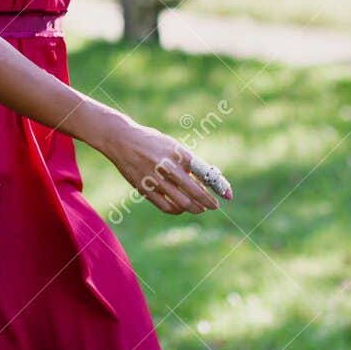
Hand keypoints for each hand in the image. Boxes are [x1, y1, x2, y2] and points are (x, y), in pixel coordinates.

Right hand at [97, 117, 224, 215]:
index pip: (205, 173)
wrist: (122, 140)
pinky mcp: (144, 189)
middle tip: (214, 206)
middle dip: (208, 202)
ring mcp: (156, 179)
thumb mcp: (172, 146)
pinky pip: (166, 206)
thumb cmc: (152, 142)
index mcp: (179, 153)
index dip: (219, 186)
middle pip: (195, 191)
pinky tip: (181, 208)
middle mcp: (168, 166)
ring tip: (199, 209)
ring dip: (195, 208)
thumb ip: (188, 161)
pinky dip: (177, 210)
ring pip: (182, 202)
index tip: (228, 195)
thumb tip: (208, 176)